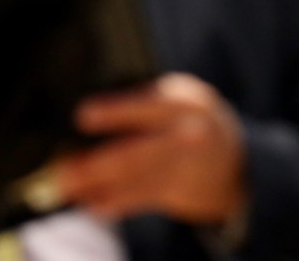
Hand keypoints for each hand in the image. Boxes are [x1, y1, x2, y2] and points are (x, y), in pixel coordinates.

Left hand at [55, 72, 247, 224]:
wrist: (234, 159)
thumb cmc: (191, 117)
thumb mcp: (178, 95)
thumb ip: (144, 98)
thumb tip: (89, 112)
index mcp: (182, 103)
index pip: (147, 106)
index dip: (115, 111)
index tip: (84, 115)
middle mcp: (185, 136)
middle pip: (138, 152)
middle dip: (97, 164)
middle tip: (65, 170)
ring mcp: (181, 168)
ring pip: (134, 180)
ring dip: (97, 186)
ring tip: (68, 187)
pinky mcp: (174, 192)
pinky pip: (140, 199)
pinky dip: (113, 202)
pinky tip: (93, 203)